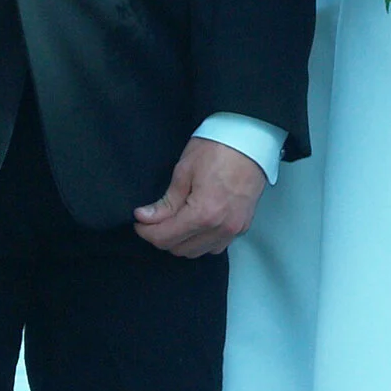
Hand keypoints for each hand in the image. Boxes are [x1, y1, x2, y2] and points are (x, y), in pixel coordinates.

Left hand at [134, 137, 267, 256]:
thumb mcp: (184, 171)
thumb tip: (145, 217)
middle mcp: (221, 227)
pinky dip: (201, 241)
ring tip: (174, 221)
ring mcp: (234, 229)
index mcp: (204, 213)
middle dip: (162, 237)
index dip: (146, 232)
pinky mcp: (243, 226)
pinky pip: (216, 245)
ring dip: (182, 242)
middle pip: (180, 249)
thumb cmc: (218, 147)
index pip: (166, 237)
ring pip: (197, 252)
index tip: (139, 221)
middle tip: (154, 219)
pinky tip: (195, 225)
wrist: (251, 138)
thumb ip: (166, 202)